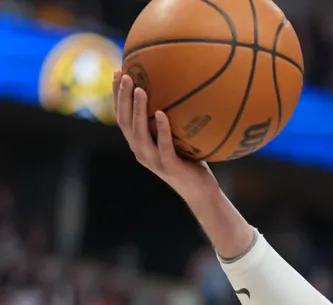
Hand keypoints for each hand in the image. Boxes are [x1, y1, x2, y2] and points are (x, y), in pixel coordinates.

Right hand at [111, 71, 217, 201]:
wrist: (201, 192)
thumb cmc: (192, 162)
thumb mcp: (179, 138)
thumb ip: (172, 120)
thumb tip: (180, 89)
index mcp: (139, 143)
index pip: (122, 116)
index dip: (117, 95)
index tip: (118, 72)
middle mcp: (141, 151)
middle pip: (124, 121)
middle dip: (122, 97)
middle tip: (125, 75)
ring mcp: (153, 160)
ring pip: (139, 133)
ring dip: (138, 110)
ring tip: (140, 90)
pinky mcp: (169, 167)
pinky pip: (163, 145)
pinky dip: (161, 129)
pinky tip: (162, 113)